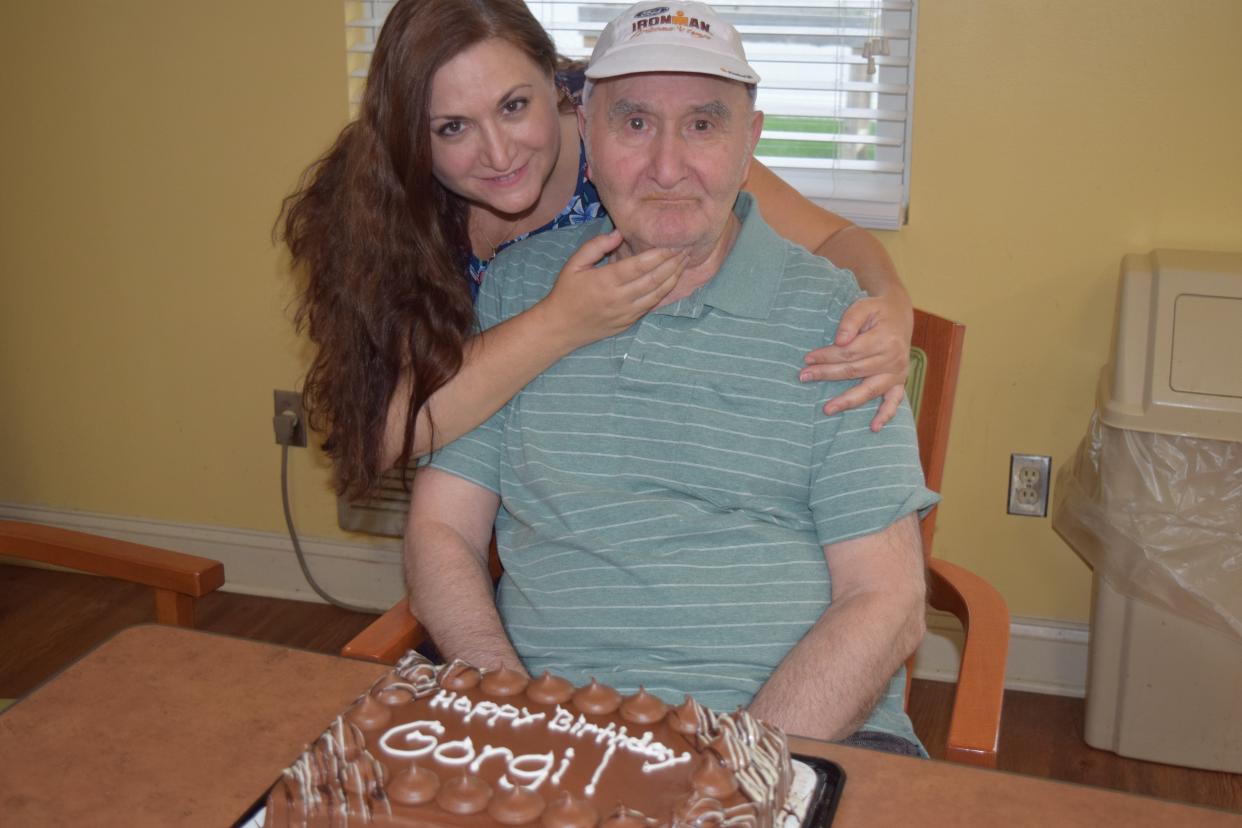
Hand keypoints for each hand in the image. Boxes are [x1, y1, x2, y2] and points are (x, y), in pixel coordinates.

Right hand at [541, 229, 684, 349]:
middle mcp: (619, 298)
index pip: (640, 265)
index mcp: (606, 281)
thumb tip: (619, 233)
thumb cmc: (566, 292)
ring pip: (657, 294)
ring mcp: (626, 313)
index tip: (673, 244)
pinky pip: (651, 306)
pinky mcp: (629, 322)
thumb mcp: (574, 264)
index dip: (660, 254)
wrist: (561, 327)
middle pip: (654, 279)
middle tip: (687, 250)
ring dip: (674, 278)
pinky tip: (672, 281)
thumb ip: (596, 246)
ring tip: (684, 264)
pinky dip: (665, 292)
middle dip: (673, 264)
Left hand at [800, 294, 911, 430]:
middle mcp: (893, 359)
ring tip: (827, 409)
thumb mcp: (863, 306)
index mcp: (884, 339)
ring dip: (847, 400)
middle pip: (854, 371)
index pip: (849, 352)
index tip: (808, 359)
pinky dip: (886, 415)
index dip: (827, 356)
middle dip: (827, 374)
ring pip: (869, 389)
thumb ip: (850, 321)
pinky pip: (894, 401)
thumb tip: (840, 341)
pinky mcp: (899, 381)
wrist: (899, 315)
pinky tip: (874, 427)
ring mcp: (897, 372)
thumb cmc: (877, 311)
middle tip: (804, 377)